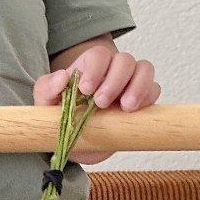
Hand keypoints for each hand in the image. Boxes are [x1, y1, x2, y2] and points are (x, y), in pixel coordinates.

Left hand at [32, 37, 158, 163]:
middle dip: (115, 80)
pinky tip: (134, 111)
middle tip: (101, 103)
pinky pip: (154, 89)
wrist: (76, 144)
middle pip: (125, 60)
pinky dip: (148, 97)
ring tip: (126, 107)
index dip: (95, 68)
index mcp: (89, 67)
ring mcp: (130, 84)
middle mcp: (112, 71)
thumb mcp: (45, 104)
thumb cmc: (62, 117)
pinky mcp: (142, 100)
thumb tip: (62, 76)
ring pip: (144, 69)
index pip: (99, 55)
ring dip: (138, 86)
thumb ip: (47, 88)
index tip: (86, 89)